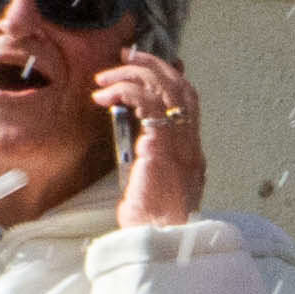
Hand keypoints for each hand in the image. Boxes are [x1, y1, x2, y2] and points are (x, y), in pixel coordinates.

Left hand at [95, 50, 205, 228]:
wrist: (158, 238)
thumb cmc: (150, 219)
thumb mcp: (151, 182)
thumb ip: (150, 157)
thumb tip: (135, 138)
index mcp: (190, 151)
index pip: (187, 100)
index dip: (167, 75)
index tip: (140, 64)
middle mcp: (191, 143)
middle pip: (180, 86)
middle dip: (151, 64)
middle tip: (124, 55)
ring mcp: (180, 144)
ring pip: (165, 89)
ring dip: (131, 75)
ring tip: (104, 79)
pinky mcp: (161, 146)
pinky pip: (147, 103)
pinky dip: (124, 91)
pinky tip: (104, 96)